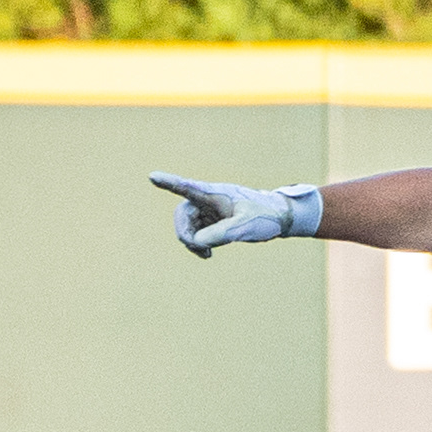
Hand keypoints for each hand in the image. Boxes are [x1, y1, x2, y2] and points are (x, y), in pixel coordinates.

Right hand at [150, 171, 320, 257]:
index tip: (152, 176)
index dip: (169, 183)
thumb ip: (221, 234)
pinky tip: (207, 254)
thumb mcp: (244, 227)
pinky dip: (198, 243)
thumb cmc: (265, 216)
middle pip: (182, 214)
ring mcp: (210, 210)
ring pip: (188, 226)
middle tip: (197, 249)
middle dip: (184, 233)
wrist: (279, 217)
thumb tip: (196, 242)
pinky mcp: (213, 220)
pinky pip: (196, 232)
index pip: (188, 188)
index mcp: (215, 194)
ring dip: (192, 241)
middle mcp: (209, 199)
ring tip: (206, 255)